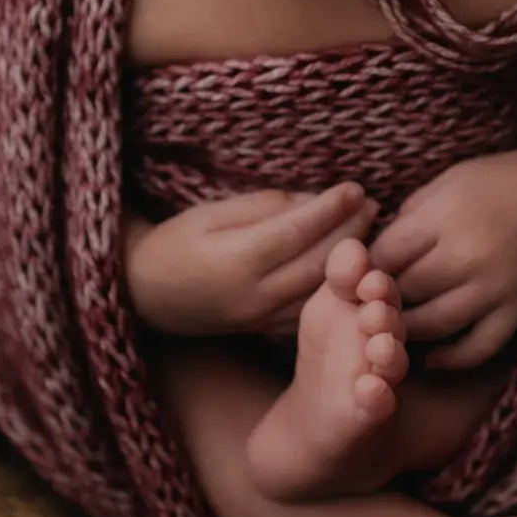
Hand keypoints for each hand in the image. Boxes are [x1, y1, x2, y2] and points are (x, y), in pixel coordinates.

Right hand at [123, 183, 378, 337]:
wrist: (144, 295)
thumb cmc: (175, 243)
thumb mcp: (212, 213)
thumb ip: (265, 207)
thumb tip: (314, 201)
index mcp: (237, 261)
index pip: (298, 231)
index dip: (331, 208)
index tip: (355, 187)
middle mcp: (253, 296)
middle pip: (317, 262)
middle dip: (350, 232)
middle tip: (372, 204)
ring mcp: (261, 319)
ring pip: (318, 289)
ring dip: (350, 260)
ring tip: (368, 229)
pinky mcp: (265, 330)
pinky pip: (309, 308)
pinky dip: (334, 286)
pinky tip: (350, 263)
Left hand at [367, 132, 516, 370]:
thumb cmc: (499, 181)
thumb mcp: (446, 183)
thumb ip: (409, 220)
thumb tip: (373, 257)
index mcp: (445, 217)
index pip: (384, 256)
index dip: (364, 268)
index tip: (356, 273)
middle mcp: (469, 255)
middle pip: (405, 292)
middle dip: (382, 298)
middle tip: (369, 301)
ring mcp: (496, 287)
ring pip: (434, 326)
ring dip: (408, 329)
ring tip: (393, 325)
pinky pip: (477, 347)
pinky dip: (450, 358)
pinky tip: (431, 355)